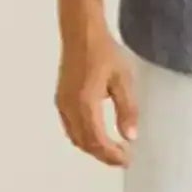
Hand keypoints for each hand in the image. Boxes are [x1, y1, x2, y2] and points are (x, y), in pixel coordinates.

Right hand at [54, 30, 138, 166]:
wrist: (81, 32)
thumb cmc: (104, 52)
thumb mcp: (123, 79)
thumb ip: (127, 109)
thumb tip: (130, 136)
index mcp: (85, 104)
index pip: (97, 141)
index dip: (112, 155)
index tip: (127, 159)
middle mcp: (69, 107)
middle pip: (85, 143)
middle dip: (104, 154)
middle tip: (124, 157)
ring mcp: (62, 104)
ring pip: (75, 137)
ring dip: (93, 147)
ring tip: (114, 148)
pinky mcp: (61, 99)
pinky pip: (70, 127)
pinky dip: (84, 137)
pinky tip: (98, 134)